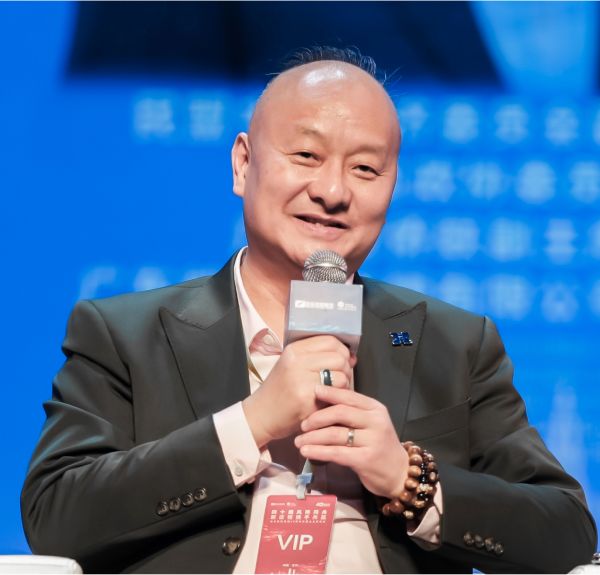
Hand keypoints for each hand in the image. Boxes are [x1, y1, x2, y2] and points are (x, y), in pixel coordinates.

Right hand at [242, 336, 354, 447]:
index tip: (343, 360)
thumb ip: (318, 357)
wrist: (260, 415)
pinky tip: (326, 402)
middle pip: (339, 357)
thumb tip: (351, 356)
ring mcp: (301, 381)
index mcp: (294, 350)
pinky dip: (336, 399)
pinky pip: (335, 394)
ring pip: (341, 376)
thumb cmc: (279, 391)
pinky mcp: (306, 400)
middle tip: (338, 379)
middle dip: (345, 369)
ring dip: (343, 386)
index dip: (342, 350)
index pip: (331, 341)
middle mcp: (296, 362)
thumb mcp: (292, 366)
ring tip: (332, 392)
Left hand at [294, 384, 408, 498]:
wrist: (400, 473)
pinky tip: (307, 451)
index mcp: (375, 408)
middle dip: (317, 417)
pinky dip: (318, 451)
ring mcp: (373, 440)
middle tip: (302, 424)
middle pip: (340, 413)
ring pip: (336, 434)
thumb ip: (352, 412)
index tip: (313, 392)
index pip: (349, 396)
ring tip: (299, 441)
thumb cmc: (380, 445)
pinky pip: (337, 453)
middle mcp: (376, 421)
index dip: (329, 393)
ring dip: (313, 437)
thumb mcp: (371, 423)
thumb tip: (322, 402)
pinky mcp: (366, 459)